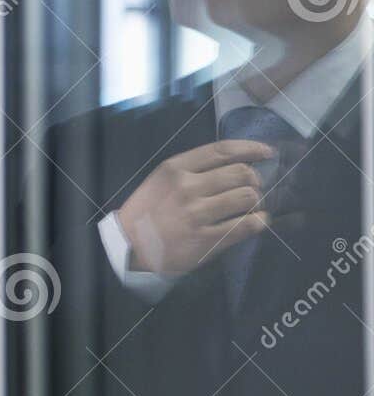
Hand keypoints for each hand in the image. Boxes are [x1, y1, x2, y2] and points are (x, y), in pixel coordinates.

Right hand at [116, 140, 274, 275]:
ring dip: (256, 201)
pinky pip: (246, 225)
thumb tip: (236, 163)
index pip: (223, 150)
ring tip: (251, 207)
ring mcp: (197, 214)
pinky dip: (258, 222)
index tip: (266, 153)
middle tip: (252, 188)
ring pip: (247, 197)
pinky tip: (257, 221)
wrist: (129, 246)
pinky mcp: (205, 239)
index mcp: (175, 168)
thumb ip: (192, 169)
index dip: (251, 149)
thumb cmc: (147, 211)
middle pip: (241, 173)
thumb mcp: (161, 180)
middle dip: (254, 180)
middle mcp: (187, 187)